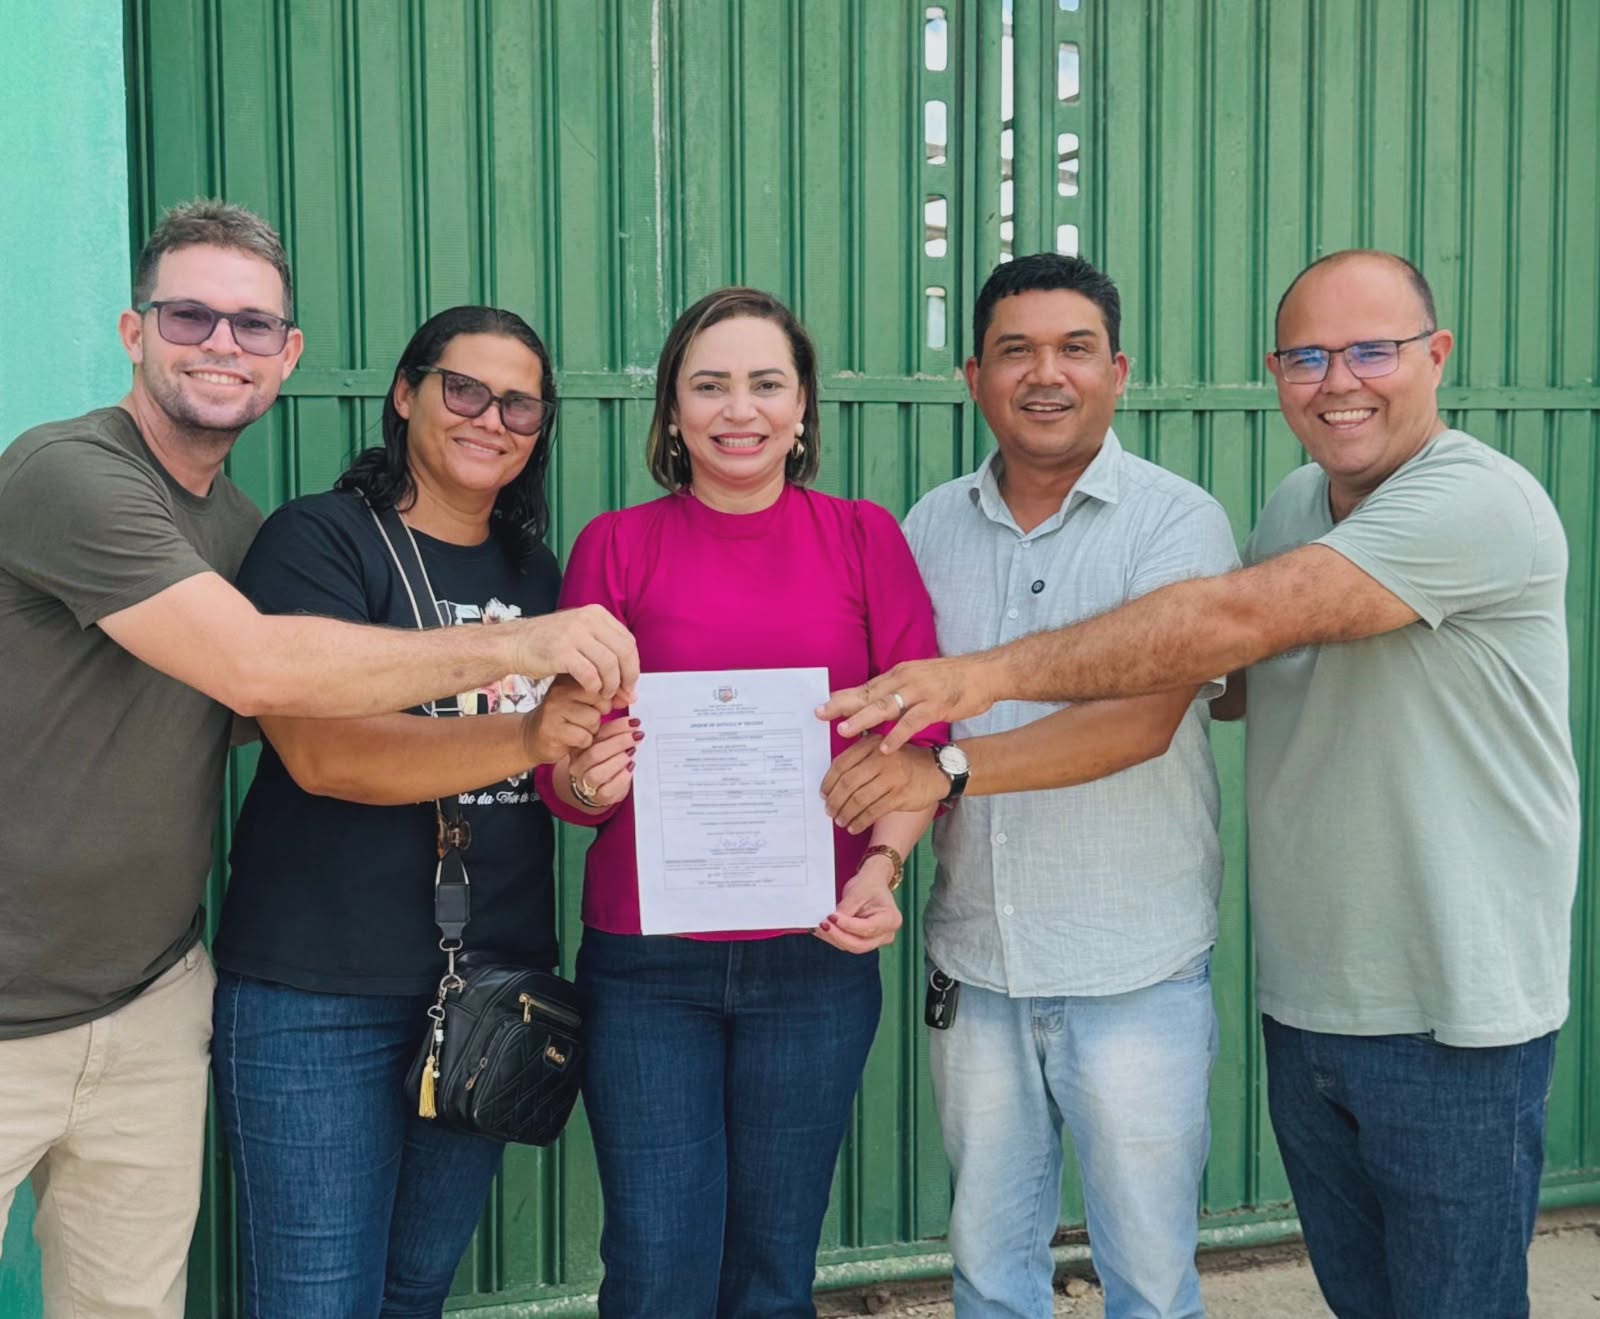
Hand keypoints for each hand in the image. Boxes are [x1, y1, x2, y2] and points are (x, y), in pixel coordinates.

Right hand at [512, 606, 639, 703]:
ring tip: (604, 694)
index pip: (628, 641)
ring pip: (609, 665)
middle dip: (627, 678)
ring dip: (611, 685)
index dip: (633, 666)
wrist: (513, 643)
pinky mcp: (562, 651)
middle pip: (624, 653)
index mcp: (596, 614)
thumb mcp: (580, 636)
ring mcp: (574, 634)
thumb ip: (605, 652)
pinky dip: (595, 687)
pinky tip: (591, 691)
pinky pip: (590, 674)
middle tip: (622, 694)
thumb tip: (629, 683)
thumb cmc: (548, 645)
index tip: (630, 684)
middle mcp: (588, 619)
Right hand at [521, 677, 606, 764]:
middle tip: (584, 718)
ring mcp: (554, 708)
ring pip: (593, 719)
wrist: (535, 737)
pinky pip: (583, 736)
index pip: (604, 683)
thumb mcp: (588, 701)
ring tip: (576, 728)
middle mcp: (560, 689)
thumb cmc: (566, 718)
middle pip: (601, 700)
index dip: (607, 698)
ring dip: (591, 730)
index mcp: (571, 676)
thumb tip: (631, 697)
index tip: (598, 705)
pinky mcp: (552, 729)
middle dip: (599, 714)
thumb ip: (609, 695)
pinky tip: (571, 738)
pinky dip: (583, 742)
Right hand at [565, 716, 641, 810]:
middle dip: (619, 742)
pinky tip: (630, 769)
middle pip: (595, 753)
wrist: (602, 787)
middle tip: (636, 736)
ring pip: (597, 773)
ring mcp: (585, 783)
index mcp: (579, 747)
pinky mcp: (597, 797)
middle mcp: (578, 765)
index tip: (634, 722)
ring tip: (632, 753)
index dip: (617, 727)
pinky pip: (607, 790)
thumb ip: (615, 735)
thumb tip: (634, 723)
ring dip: (618, 761)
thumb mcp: (608, 745)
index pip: (596, 734)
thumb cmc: (606, 762)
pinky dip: (621, 778)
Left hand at [815, 857, 901, 952]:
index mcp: (891, 919)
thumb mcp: (857, 893)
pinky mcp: (866, 940)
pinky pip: (849, 944)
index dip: (847, 925)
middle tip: (823, 925)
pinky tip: (825, 930)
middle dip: (839, 936)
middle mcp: (887, 934)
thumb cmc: (869, 885)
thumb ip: (845, 910)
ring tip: (820, 927)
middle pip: (860, 944)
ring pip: (853, 946)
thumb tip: (830, 922)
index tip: (832, 917)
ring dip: (834, 938)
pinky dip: (836, 937)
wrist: (872, 882)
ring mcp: (877, 940)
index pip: (867, 929)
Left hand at [817, 654, 1002, 752]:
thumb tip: (876, 699)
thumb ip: (898, 689)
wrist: (985, 673)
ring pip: (886, 706)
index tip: (822, 706)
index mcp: (900, 674)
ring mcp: (921, 692)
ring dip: (863, 719)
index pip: (866, 686)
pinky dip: (897, 735)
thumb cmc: (952, 679)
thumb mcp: (920, 678)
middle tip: (821, 715)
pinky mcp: (936, 705)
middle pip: (869, 693)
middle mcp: (906, 680)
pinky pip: (912, 722)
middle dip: (843, 705)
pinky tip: (885, 747)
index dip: (843, 696)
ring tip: (844, 731)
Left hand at [821, 736, 946, 833]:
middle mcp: (881, 758)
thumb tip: (831, 784)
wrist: (935, 770)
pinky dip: (860, 821)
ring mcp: (891, 777)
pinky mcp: (900, 795)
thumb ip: (859, 759)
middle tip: (829, 811)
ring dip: (846, 813)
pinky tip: (854, 826)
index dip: (828, 782)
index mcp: (871, 745)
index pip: (841, 764)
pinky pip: (873, 811)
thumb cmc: (903, 762)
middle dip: (835, 800)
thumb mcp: (881, 749)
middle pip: (847, 783)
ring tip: (840, 821)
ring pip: (859, 799)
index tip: (823, 794)